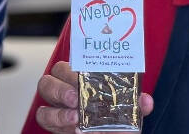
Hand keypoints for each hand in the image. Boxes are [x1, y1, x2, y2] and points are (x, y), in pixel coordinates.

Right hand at [35, 61, 153, 132]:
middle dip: (63, 85)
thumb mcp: (127, 113)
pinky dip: (56, 122)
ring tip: (74, 117)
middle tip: (76, 98)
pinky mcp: (52, 122)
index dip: (76, 65)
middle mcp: (68, 87)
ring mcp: (58, 105)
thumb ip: (134, 105)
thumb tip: (145, 101)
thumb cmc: (114, 124)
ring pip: (44, 94)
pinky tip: (72, 128)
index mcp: (85, 78)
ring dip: (57, 108)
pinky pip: (43, 117)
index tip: (84, 73)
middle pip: (54, 74)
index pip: (74, 62)